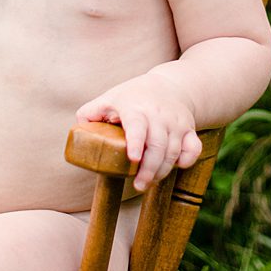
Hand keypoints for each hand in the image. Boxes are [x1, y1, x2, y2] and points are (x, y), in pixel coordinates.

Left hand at [76, 75, 201, 192]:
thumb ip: (90, 113)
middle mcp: (159, 116)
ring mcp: (176, 123)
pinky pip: (193, 149)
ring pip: (173, 151)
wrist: (170, 86)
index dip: (136, 142)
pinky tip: (175, 167)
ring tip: (147, 182)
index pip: (137, 125)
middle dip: (149, 169)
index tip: (133, 158)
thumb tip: (78, 131)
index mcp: (136, 108)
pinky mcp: (189, 130)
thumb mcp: (109, 98)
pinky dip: (187, 160)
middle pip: (158, 146)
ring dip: (162, 171)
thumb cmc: (132, 97)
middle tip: (138, 185)